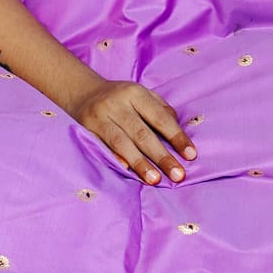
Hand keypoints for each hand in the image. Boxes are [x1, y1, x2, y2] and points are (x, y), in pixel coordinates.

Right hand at [65, 78, 196, 184]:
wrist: (81, 93)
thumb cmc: (120, 98)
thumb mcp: (141, 95)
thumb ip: (161, 110)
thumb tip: (179, 133)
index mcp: (135, 93)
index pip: (160, 118)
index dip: (176, 137)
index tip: (191, 155)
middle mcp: (117, 105)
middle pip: (142, 133)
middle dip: (162, 156)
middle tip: (177, 175)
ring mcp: (100, 118)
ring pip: (122, 143)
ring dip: (140, 163)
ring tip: (155, 179)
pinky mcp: (87, 131)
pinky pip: (103, 148)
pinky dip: (115, 159)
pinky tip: (126, 171)